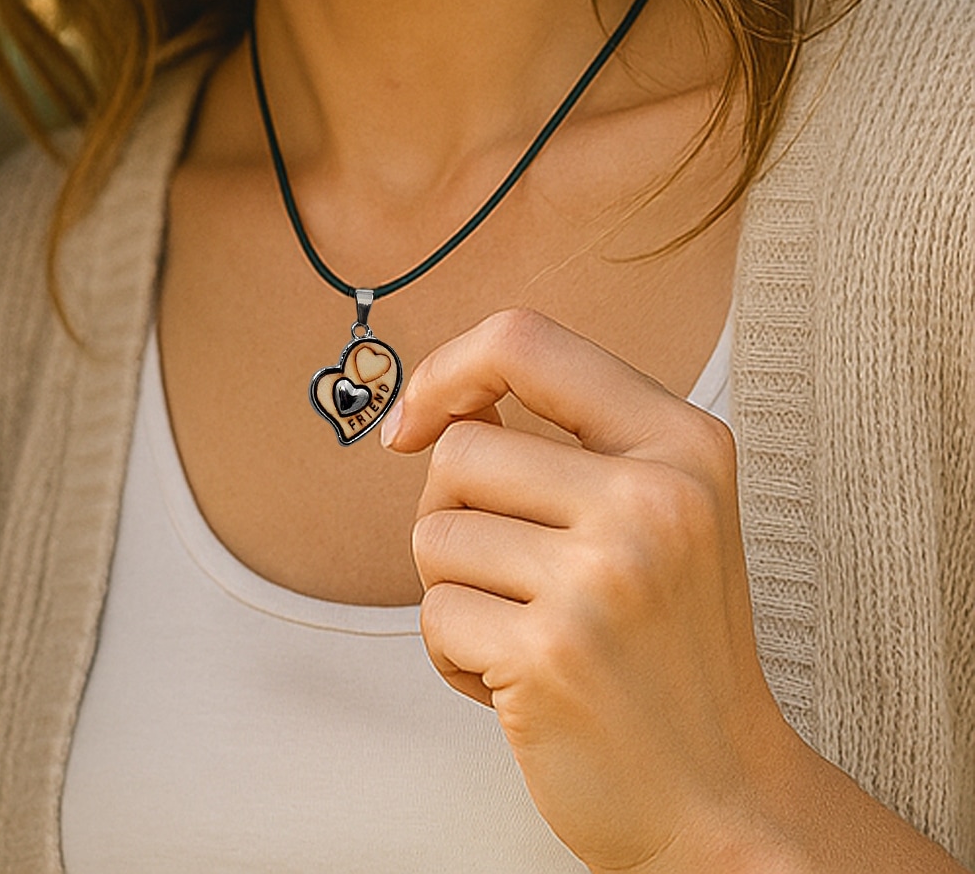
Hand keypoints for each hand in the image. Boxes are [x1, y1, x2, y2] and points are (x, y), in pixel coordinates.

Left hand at [384, 308, 805, 871]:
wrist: (728, 805)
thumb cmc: (669, 649)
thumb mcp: (660, 512)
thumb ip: (571, 439)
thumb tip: (438, 401)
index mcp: (683, 445)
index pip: (523, 339)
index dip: (446, 370)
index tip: (415, 425)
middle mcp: (653, 502)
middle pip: (460, 449)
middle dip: (456, 515)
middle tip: (520, 580)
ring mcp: (602, 579)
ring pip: (433, 534)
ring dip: (457, 592)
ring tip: (533, 634)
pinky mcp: (549, 653)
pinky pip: (432, 615)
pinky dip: (455, 656)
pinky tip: (522, 685)